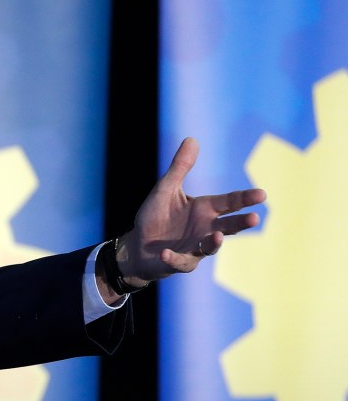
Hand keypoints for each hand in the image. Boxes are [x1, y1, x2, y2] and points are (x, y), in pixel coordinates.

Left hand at [116, 137, 266, 285]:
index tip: (262, 194)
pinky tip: (166, 253)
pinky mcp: (179, 262)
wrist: (138, 245)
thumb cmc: (156, 216)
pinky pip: (179, 261)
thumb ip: (180, 168)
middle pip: (228, 225)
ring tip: (217, 235)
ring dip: (214, 242)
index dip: (245, 198)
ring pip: (209, 247)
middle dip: (241, 223)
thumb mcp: (166, 189)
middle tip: (254, 218)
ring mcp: (195, 248)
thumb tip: (191, 139)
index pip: (230, 202)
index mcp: (205, 209)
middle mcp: (205, 228)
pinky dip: (173, 258)